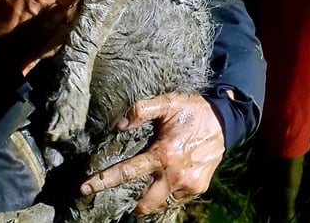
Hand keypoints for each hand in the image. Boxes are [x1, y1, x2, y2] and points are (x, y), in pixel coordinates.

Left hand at [80, 93, 225, 214]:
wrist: (225, 121)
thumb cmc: (192, 110)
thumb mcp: (167, 102)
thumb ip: (140, 110)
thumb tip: (118, 124)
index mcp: (163, 154)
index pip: (126, 173)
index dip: (102, 181)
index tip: (84, 188)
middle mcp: (175, 174)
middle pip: (145, 202)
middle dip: (131, 206)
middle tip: (119, 203)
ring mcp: (189, 184)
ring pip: (162, 204)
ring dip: (149, 202)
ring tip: (140, 198)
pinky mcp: (199, 188)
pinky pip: (177, 200)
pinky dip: (167, 197)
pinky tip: (161, 188)